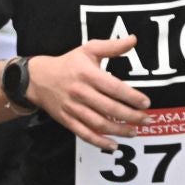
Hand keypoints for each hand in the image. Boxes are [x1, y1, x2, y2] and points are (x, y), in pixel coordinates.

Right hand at [26, 37, 152, 150]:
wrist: (37, 78)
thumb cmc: (68, 64)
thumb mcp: (88, 50)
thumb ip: (112, 46)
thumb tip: (133, 39)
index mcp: (88, 75)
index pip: (114, 88)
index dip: (132, 97)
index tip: (146, 103)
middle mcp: (80, 92)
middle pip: (110, 109)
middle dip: (131, 116)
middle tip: (147, 120)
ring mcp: (73, 108)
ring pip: (99, 123)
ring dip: (119, 130)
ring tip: (135, 131)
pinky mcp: (67, 119)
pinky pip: (84, 133)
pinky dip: (99, 142)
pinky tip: (113, 144)